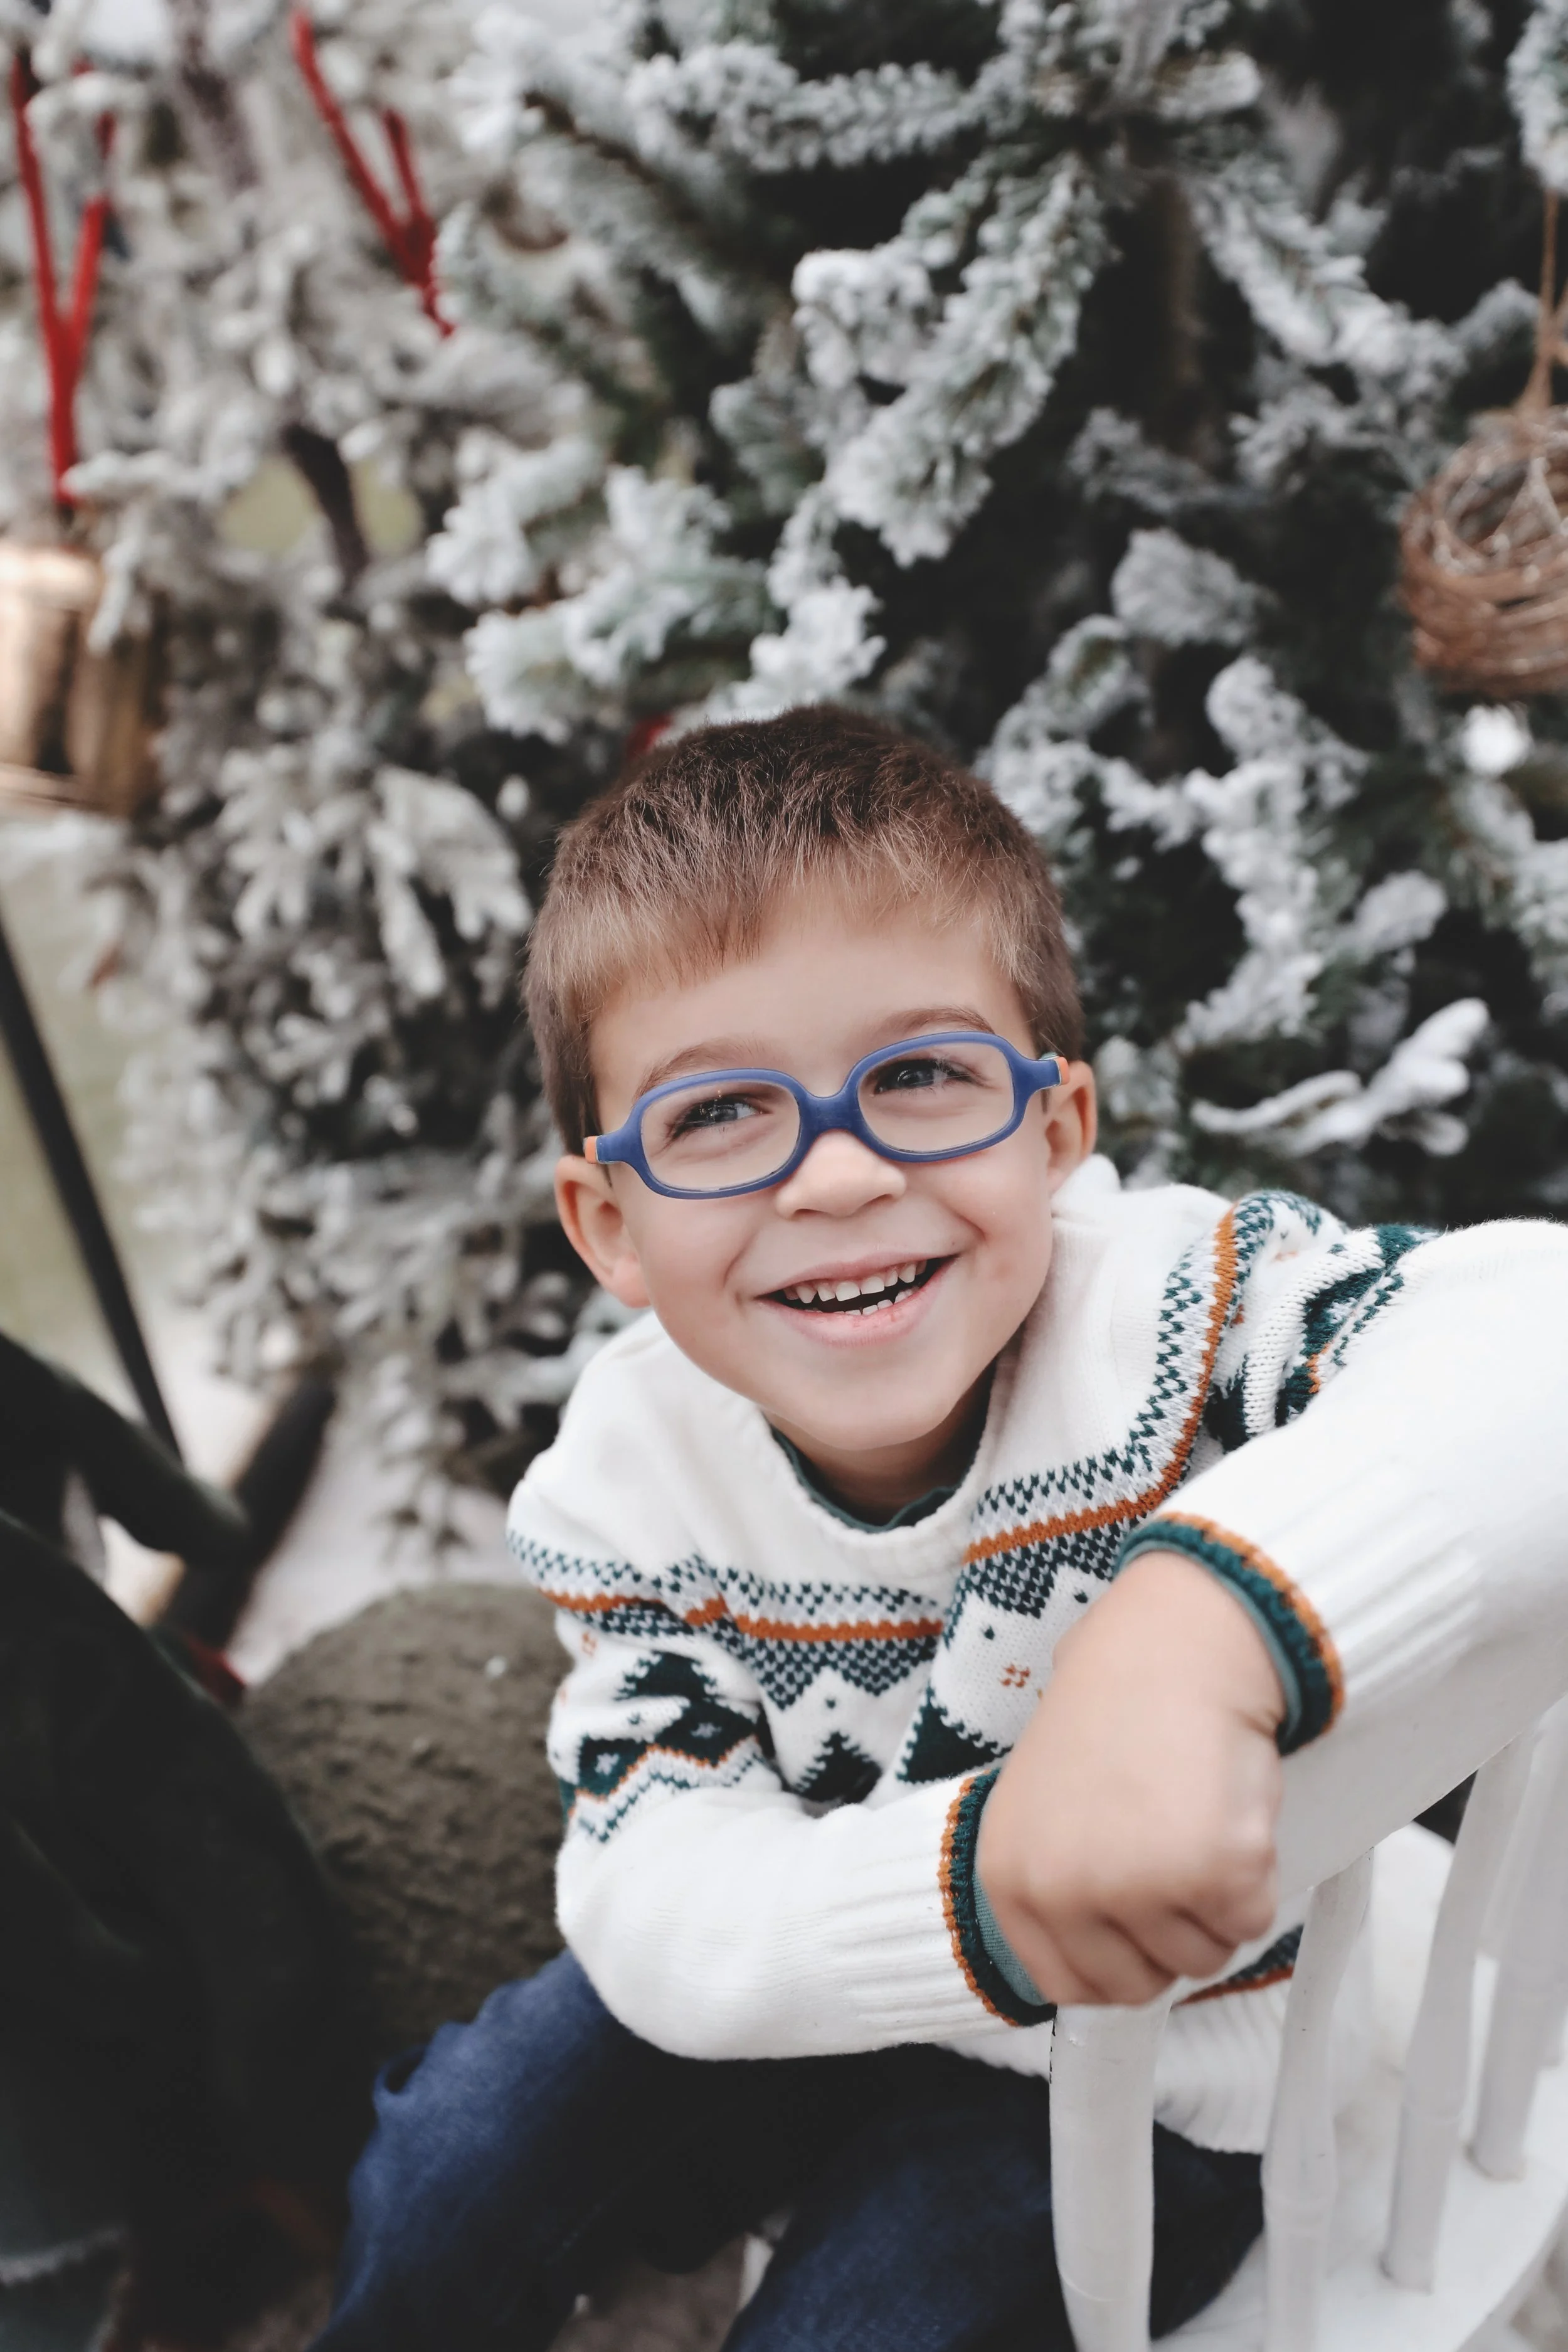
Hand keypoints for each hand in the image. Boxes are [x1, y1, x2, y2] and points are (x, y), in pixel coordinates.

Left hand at [975, 1550, 1284, 2006]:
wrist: (1176, 1644)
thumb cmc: (1118, 1711)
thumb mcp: (1048, 1805)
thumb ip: (1059, 1883)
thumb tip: (1096, 1955)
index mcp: (1011, 1878)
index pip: (1067, 1986)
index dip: (1116, 1960)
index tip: (1138, 1919)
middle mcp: (1062, 1892)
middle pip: (1138, 1984)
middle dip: (1170, 1936)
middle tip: (1175, 1856)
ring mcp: (1138, 1887)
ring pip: (1202, 1959)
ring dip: (1214, 1905)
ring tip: (1196, 1817)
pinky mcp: (1215, 1874)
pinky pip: (1253, 1923)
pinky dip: (1257, 1878)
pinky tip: (1229, 1810)